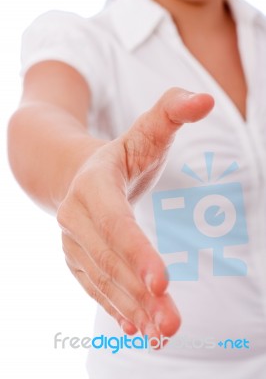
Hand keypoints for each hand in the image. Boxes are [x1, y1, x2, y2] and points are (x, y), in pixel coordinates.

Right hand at [57, 88, 213, 341]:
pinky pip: (96, 289)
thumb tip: (207, 99)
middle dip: (140, 293)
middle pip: (110, 260)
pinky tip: (138, 328)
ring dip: (133, 309)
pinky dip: (117, 310)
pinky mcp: (77, 260)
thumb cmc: (121, 154)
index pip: (115, 222)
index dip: (137, 251)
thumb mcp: (145, 131)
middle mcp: (75, 217)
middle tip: (172, 323)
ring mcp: (73, 243)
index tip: (163, 281)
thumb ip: (172, 111)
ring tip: (162, 332)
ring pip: (104, 281)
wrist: (75, 174)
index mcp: (93, 184)